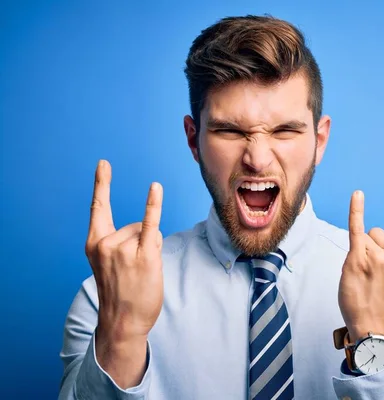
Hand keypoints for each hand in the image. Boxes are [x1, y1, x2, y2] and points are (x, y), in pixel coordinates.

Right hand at [84, 160, 163, 386]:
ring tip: (142, 273)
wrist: (122, 322)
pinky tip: (155, 188)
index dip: (101, 184)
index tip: (104, 163)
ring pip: (149, 233)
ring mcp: (124, 249)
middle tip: (135, 270)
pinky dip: (154, 205)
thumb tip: (147, 227)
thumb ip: (120, 243)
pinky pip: (151, 225)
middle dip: (143, 243)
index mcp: (94, 244)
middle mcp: (106, 243)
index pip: (98, 208)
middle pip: (137, 225)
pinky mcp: (144, 256)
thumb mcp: (109, 265)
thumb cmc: (120, 294)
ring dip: (153, 249)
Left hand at [338, 174, 383, 341]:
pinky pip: (356, 229)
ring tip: (365, 274)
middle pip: (377, 232)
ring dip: (362, 253)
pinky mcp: (358, 260)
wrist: (373, 322)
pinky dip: (356, 212)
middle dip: (372, 247)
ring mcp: (378, 257)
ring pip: (365, 237)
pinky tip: (358, 195)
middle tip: (374, 272)